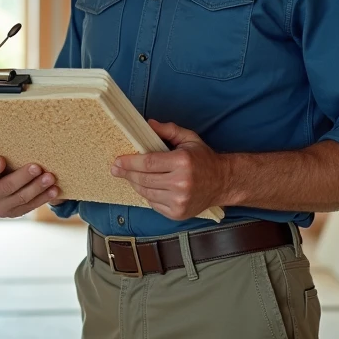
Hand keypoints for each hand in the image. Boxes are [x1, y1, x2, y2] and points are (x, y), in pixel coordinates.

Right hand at [0, 155, 59, 217]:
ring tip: (50, 178)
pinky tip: (54, 190)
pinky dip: (44, 197)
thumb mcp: (1, 161)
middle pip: (7, 187)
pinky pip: (31, 206)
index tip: (1, 159)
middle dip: (23, 177)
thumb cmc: (5, 166)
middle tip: (37, 167)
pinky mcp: (15, 214)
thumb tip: (22, 139)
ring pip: (22, 198)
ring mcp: (1, 209)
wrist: (6, 187)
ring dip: (37, 187)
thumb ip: (6, 156)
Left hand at [111, 119, 229, 219]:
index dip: (130, 162)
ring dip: (135, 184)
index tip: (117, 161)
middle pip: (144, 179)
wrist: (223, 183)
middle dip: (127, 173)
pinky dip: (147, 195)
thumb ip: (168, 130)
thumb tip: (148, 124)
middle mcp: (181, 183)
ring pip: (146, 193)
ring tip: (129, 176)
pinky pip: (153, 204)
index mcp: (182, 162)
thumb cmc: (204, 159)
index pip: (148, 162)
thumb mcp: (189, 138)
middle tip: (115, 169)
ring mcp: (179, 201)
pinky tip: (146, 187)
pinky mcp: (178, 213)